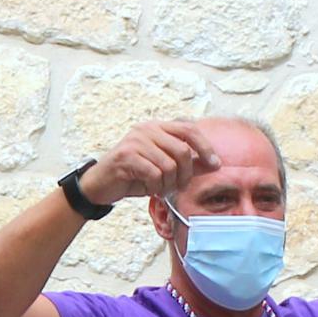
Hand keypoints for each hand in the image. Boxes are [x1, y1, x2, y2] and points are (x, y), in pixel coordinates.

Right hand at [82, 120, 209, 205]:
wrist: (102, 184)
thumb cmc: (135, 176)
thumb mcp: (165, 169)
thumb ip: (189, 164)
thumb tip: (215, 164)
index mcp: (158, 127)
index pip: (190, 130)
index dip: (206, 147)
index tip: (215, 164)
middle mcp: (147, 129)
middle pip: (183, 150)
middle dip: (185, 174)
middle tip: (177, 185)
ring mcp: (136, 140)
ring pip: (169, 165)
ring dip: (168, 184)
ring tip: (159, 188)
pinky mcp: (126, 155)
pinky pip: (154, 174)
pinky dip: (156, 187)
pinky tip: (149, 189)